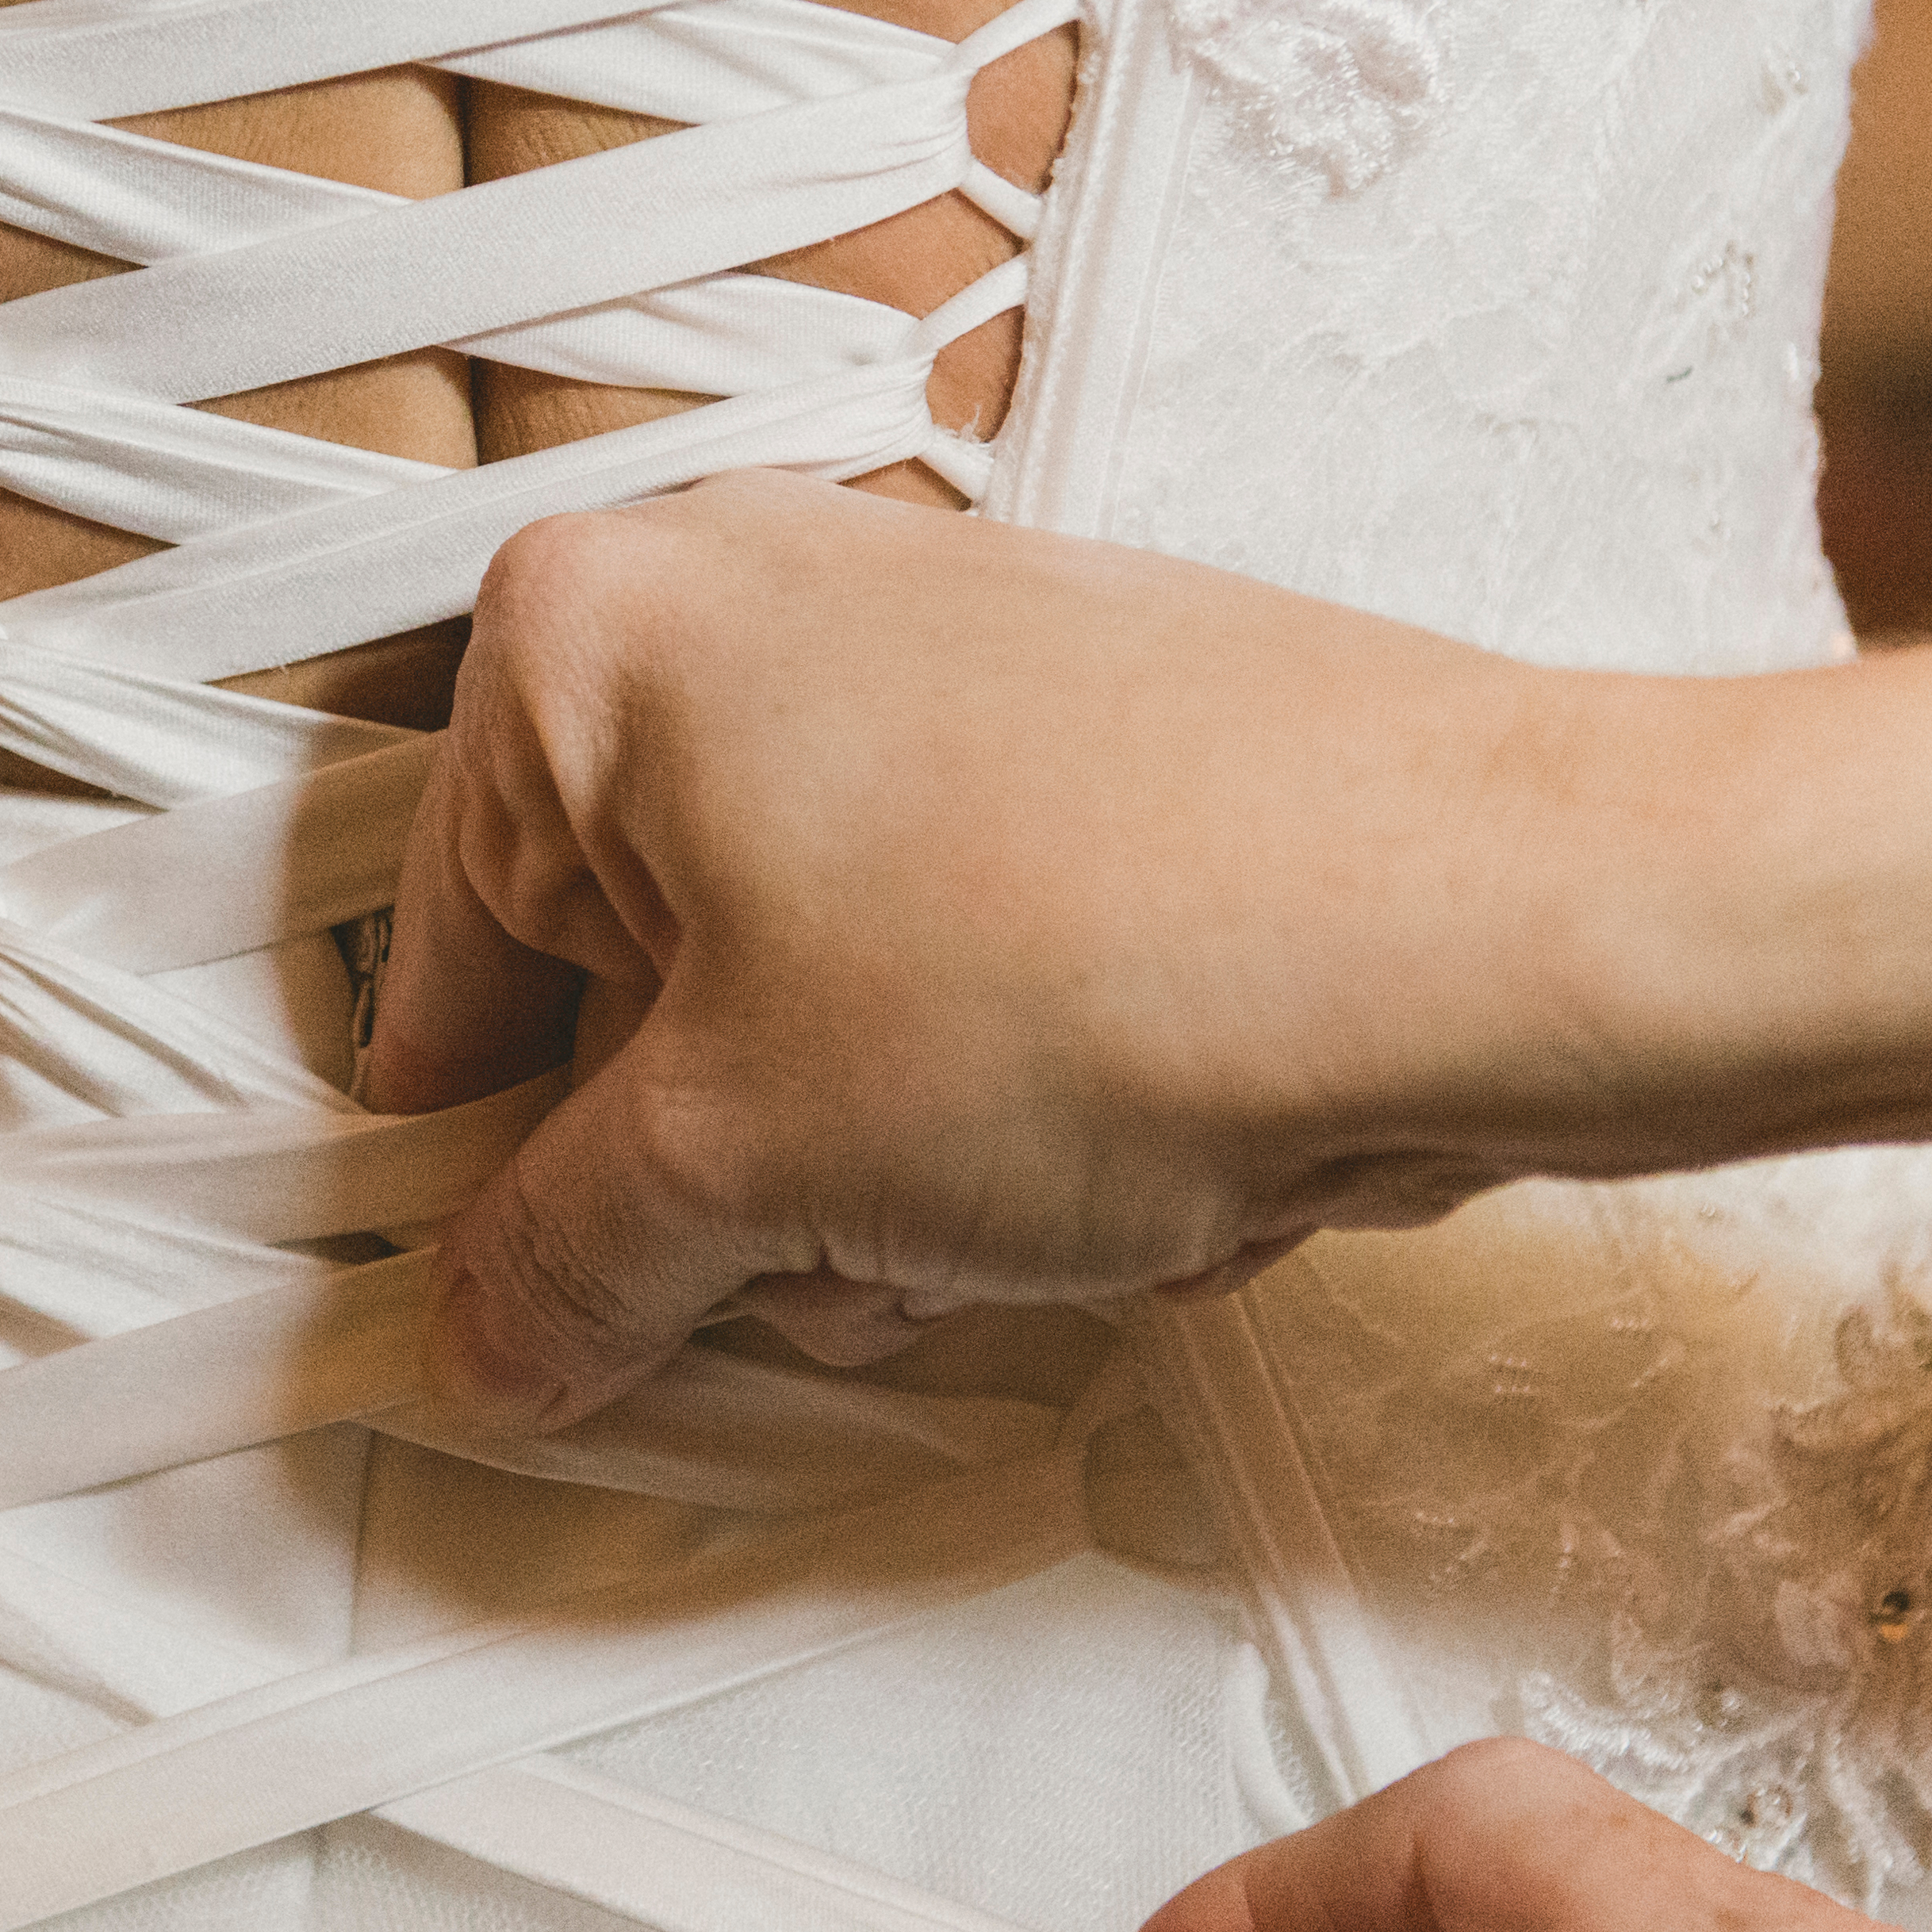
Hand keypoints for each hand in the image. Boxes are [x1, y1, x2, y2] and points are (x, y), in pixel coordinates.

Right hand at [373, 472, 1707, 1424]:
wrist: (1491, 924)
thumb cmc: (1122, 947)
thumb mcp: (745, 1166)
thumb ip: (565, 1264)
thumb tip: (498, 1324)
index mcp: (591, 635)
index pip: (440, 971)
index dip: (498, 1170)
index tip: (537, 1293)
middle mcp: (752, 607)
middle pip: (633, 1000)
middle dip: (734, 1176)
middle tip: (831, 1243)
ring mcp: (933, 674)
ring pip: (810, 1021)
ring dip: (888, 1172)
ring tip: (1009, 1192)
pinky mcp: (1084, 764)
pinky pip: (960, 989)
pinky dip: (1014, 1106)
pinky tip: (1120, 1154)